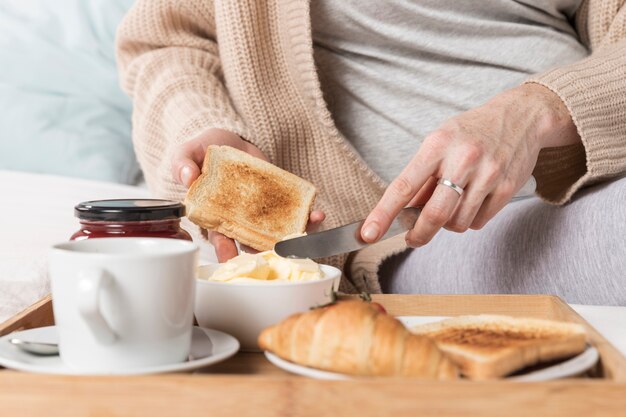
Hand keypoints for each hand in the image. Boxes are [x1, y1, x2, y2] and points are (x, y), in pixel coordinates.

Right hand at [171, 128, 324, 261]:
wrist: (227, 138)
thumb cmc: (200, 152)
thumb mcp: (185, 153)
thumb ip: (181, 164)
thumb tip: (187, 176)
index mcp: (214, 216)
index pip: (220, 239)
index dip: (226, 250)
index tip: (233, 257)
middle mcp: (239, 220)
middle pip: (254, 243)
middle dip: (271, 250)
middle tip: (285, 252)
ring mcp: (260, 213)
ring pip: (278, 232)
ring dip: (296, 236)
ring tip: (310, 228)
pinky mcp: (277, 200)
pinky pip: (292, 213)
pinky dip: (306, 216)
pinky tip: (317, 214)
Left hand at [361, 83, 580, 246]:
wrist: (521, 116)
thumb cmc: (472, 132)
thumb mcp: (440, 143)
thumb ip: (422, 178)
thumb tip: (403, 213)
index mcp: (437, 145)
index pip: (403, 186)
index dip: (383, 214)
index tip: (367, 234)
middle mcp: (463, 159)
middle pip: (434, 214)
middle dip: (418, 234)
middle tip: (412, 239)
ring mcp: (488, 174)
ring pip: (457, 223)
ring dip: (448, 224)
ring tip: (452, 205)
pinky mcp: (507, 187)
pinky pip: (479, 222)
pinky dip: (470, 220)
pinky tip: (473, 201)